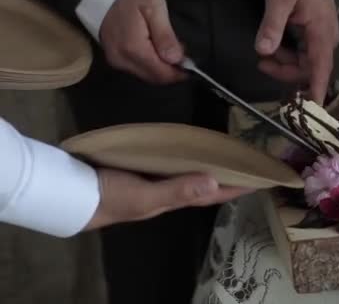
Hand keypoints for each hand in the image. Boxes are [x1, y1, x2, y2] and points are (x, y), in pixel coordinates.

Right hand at [84, 168, 255, 229]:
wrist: (74, 191)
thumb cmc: (111, 196)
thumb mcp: (145, 196)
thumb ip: (177, 190)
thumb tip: (215, 182)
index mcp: (176, 197)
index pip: (214, 192)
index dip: (238, 186)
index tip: (262, 178)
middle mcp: (173, 186)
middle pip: (208, 180)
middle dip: (230, 174)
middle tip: (251, 161)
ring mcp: (160, 175)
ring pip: (194, 169)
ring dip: (212, 162)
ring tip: (231, 151)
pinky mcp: (147, 163)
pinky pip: (176, 159)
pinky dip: (189, 153)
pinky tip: (194, 143)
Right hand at [100, 0, 185, 83]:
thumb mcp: (154, 7)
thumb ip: (165, 35)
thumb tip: (175, 59)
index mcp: (134, 49)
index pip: (162, 74)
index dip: (179, 72)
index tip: (190, 64)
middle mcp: (123, 60)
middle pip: (155, 78)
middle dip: (171, 71)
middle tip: (182, 56)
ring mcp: (116, 61)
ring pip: (147, 76)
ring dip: (161, 68)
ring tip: (169, 51)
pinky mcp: (114, 60)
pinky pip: (138, 69)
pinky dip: (150, 65)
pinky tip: (156, 52)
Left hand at [255, 0, 338, 103]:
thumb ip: (272, 24)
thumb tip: (263, 50)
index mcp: (322, 35)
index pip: (320, 68)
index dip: (316, 91)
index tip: (312, 111)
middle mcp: (326, 43)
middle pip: (308, 70)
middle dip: (285, 72)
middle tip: (261, 63)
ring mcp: (322, 43)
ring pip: (304, 66)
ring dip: (284, 65)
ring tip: (264, 54)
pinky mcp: (316, 41)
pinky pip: (303, 58)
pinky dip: (287, 58)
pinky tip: (274, 49)